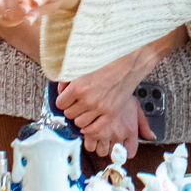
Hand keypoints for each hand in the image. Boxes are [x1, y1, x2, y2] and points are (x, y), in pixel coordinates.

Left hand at [58, 29, 179, 136]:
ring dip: (80, 117)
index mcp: (79, 86)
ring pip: (79, 123)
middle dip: (71, 108)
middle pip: (69, 114)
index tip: (66, 98)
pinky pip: (95, 129)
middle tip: (76, 103)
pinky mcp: (111, 113)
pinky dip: (90, 128)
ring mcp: (100, 108)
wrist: (129, 63)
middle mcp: (88, 99)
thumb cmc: (108, 61)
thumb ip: (68, 78)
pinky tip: (90, 121)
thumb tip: (60, 90)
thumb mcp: (83, 65)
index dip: (63, 100)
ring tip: (84, 110)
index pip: (60, 103)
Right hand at [69, 97, 153, 160]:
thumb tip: (152, 136)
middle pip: (108, 153)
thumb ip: (144, 124)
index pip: (128, 152)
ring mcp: (102, 132)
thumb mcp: (137, 107)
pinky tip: (84, 127)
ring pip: (95, 149)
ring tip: (91, 131)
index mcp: (130, 130)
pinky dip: (84, 136)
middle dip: (104, 146)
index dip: (122, 151)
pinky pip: (86, 141)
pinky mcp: (88, 127)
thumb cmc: (123, 92)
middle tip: (102, 135)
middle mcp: (116, 134)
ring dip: (93, 142)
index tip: (118, 146)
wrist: (111, 76)